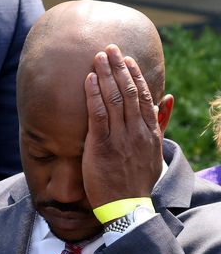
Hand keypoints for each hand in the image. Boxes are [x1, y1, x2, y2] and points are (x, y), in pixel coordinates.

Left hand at [82, 44, 165, 209]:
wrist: (127, 206)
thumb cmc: (136, 179)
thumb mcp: (155, 150)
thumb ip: (160, 123)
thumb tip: (167, 98)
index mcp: (149, 131)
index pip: (144, 96)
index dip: (135, 75)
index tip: (126, 59)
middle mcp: (136, 131)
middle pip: (130, 91)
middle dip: (118, 67)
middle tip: (109, 47)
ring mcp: (119, 138)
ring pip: (114, 99)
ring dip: (105, 75)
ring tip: (97, 56)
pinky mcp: (101, 146)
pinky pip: (97, 115)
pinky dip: (92, 95)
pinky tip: (87, 79)